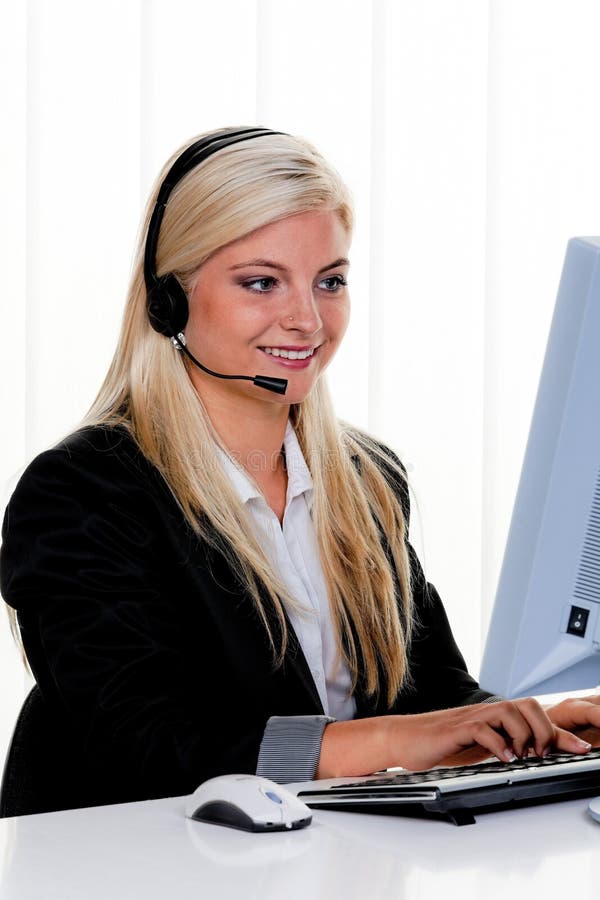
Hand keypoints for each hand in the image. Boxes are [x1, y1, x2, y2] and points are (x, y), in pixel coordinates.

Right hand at [316, 696, 594, 779]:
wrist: (402, 739)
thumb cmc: (437, 743)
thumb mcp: (476, 747)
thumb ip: (500, 745)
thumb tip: (528, 757)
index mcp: (493, 717)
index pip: (533, 715)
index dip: (560, 731)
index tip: (580, 748)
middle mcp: (485, 712)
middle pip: (527, 705)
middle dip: (544, 729)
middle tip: (544, 753)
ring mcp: (470, 718)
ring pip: (510, 712)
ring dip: (524, 736)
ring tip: (525, 756)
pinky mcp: (455, 728)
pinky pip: (483, 729)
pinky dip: (499, 744)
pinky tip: (504, 758)